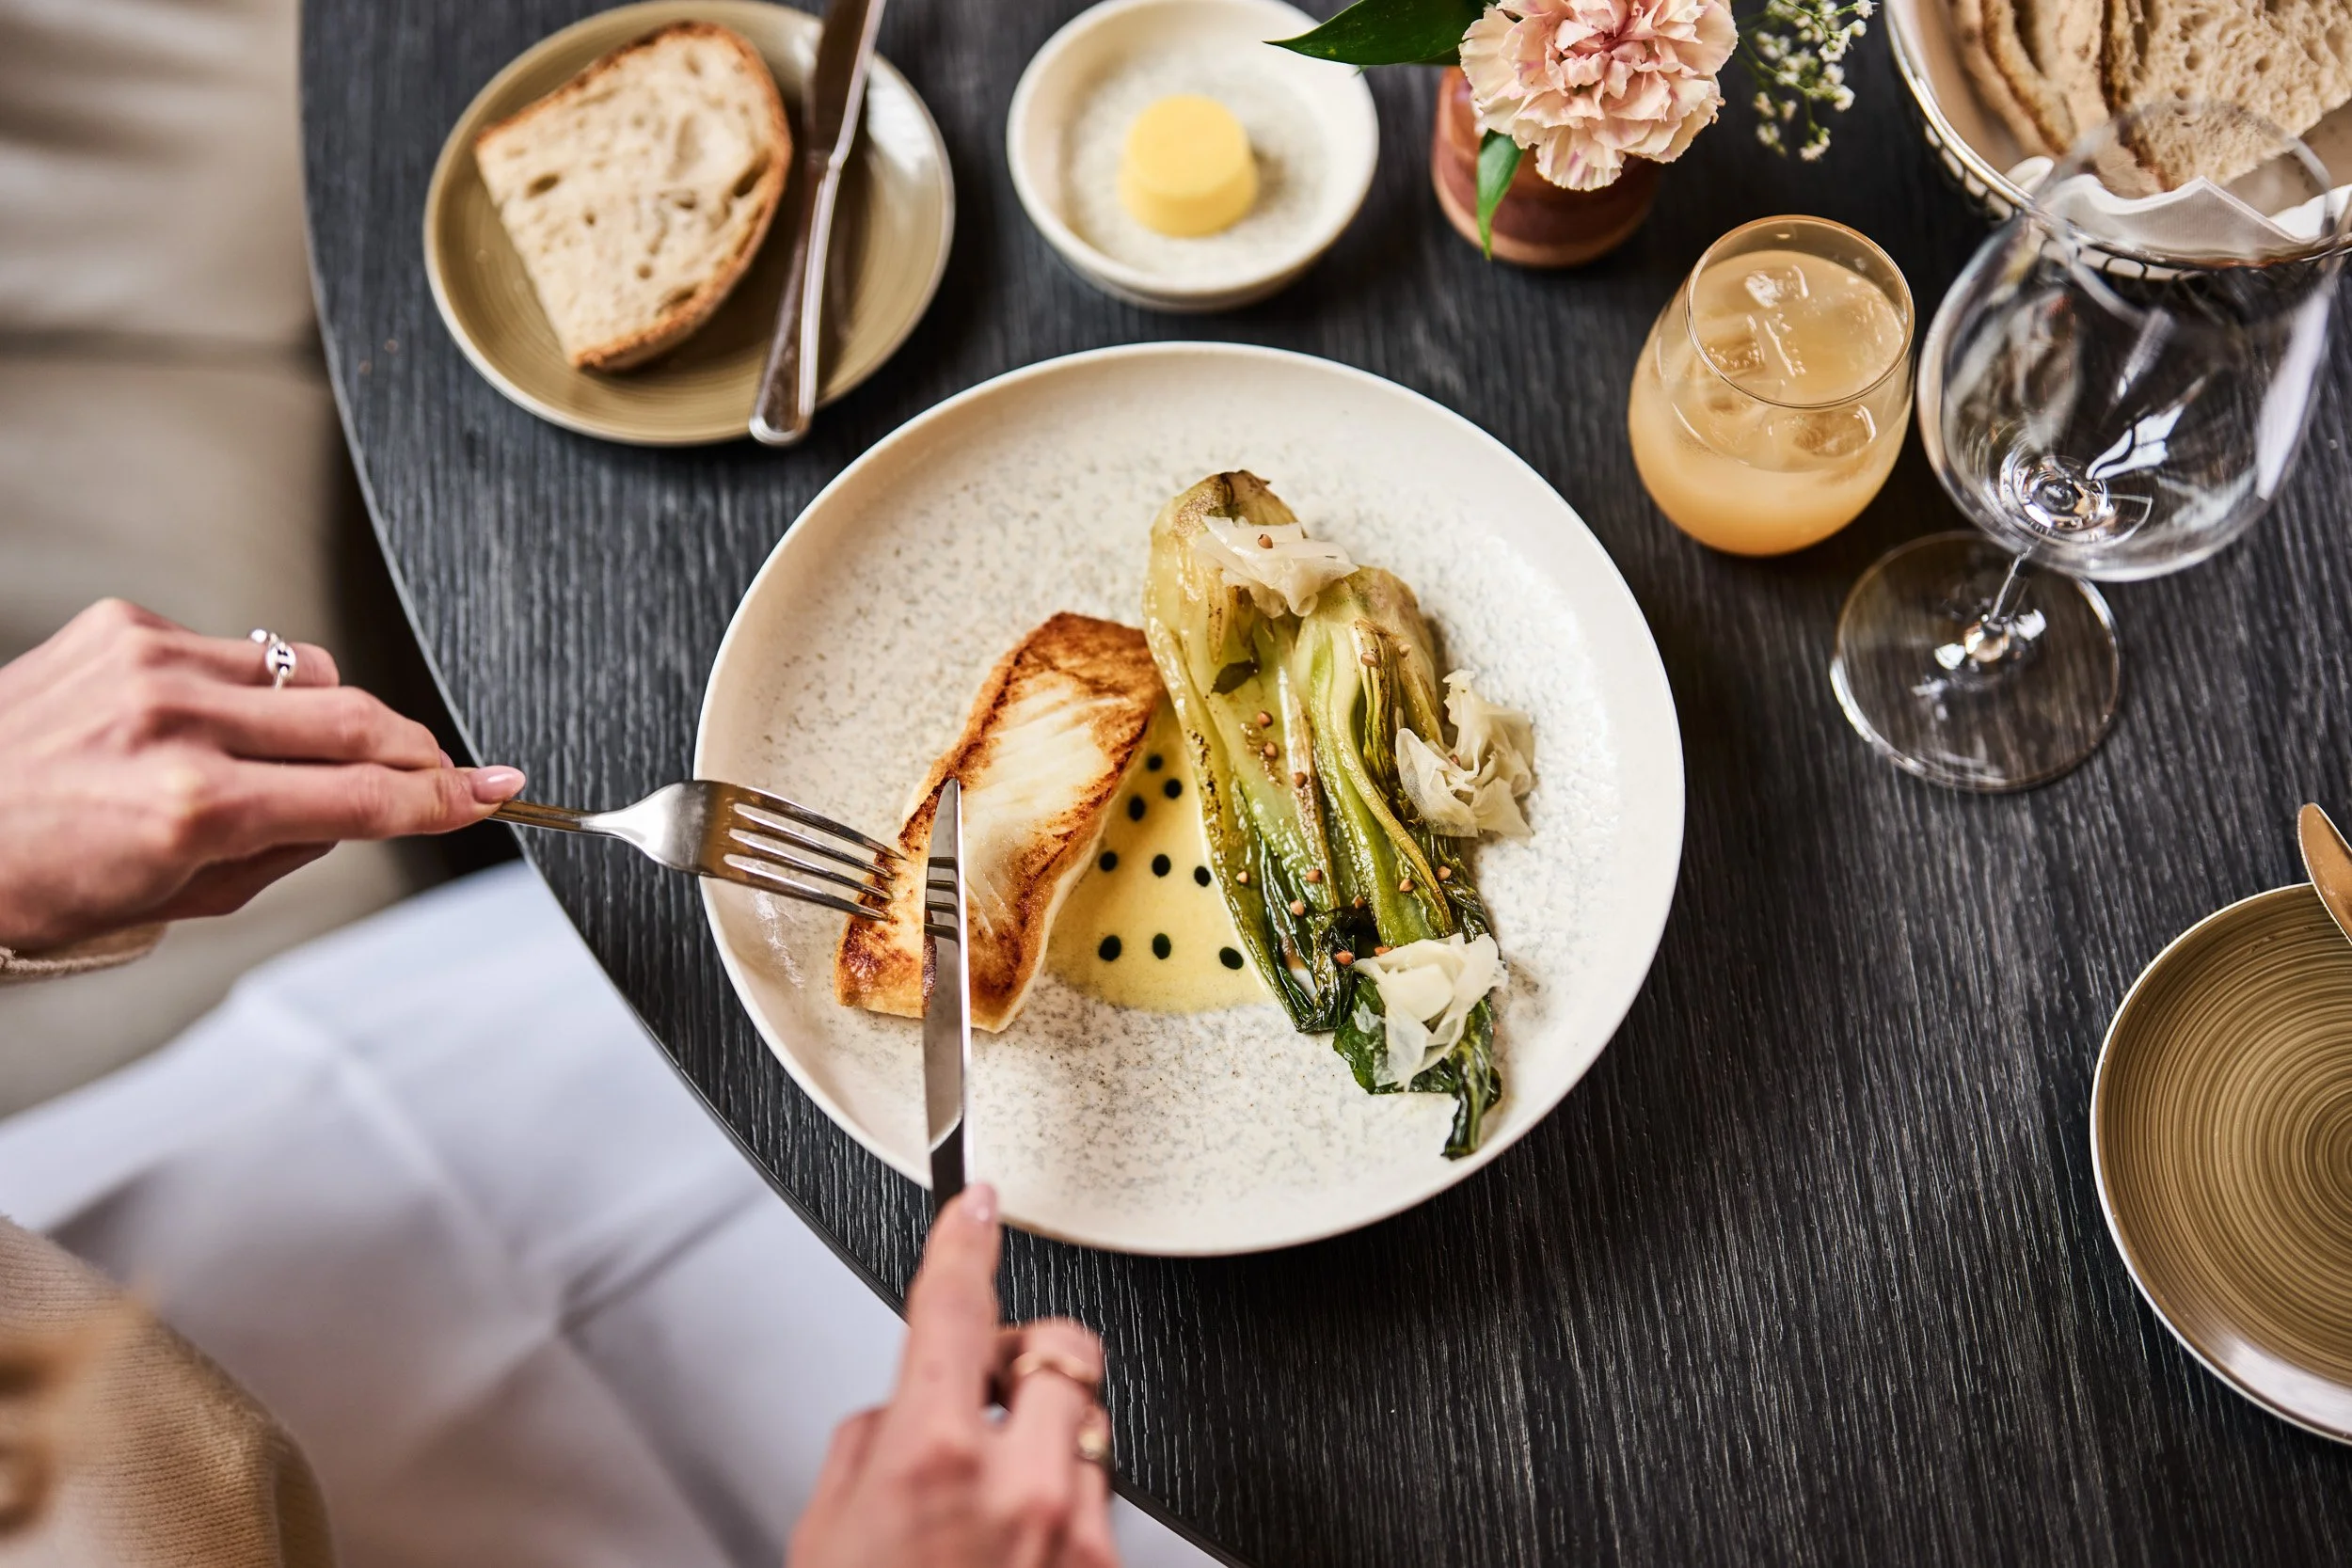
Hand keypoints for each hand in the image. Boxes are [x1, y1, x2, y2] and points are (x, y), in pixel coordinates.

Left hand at [0, 599, 524, 951]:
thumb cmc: (30, 882)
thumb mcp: (174, 900)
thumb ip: (283, 851)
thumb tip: (363, 810)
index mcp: (192, 808)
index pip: (364, 797)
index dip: (444, 798)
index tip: (494, 791)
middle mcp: (176, 724)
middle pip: (357, 719)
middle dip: (418, 750)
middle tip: (447, 772)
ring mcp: (150, 663)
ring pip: (308, 672)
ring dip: (334, 717)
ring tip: (305, 759)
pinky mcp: (124, 626)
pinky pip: (237, 651)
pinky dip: (251, 690)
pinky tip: (216, 724)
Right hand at [789, 1185, 1117, 1567]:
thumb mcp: (828, 1532)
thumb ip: (868, 1446)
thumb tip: (898, 1410)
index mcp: (932, 1459)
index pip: (956, 1308)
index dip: (965, 1243)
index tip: (977, 1206)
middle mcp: (1017, 1487)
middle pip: (1061, 1348)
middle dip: (1024, 1355)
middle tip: (987, 1391)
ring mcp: (1072, 1530)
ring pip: (1090, 1424)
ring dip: (1047, 1437)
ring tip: (996, 1497)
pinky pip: (1101, 1499)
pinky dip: (1062, 1504)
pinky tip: (1018, 1543)